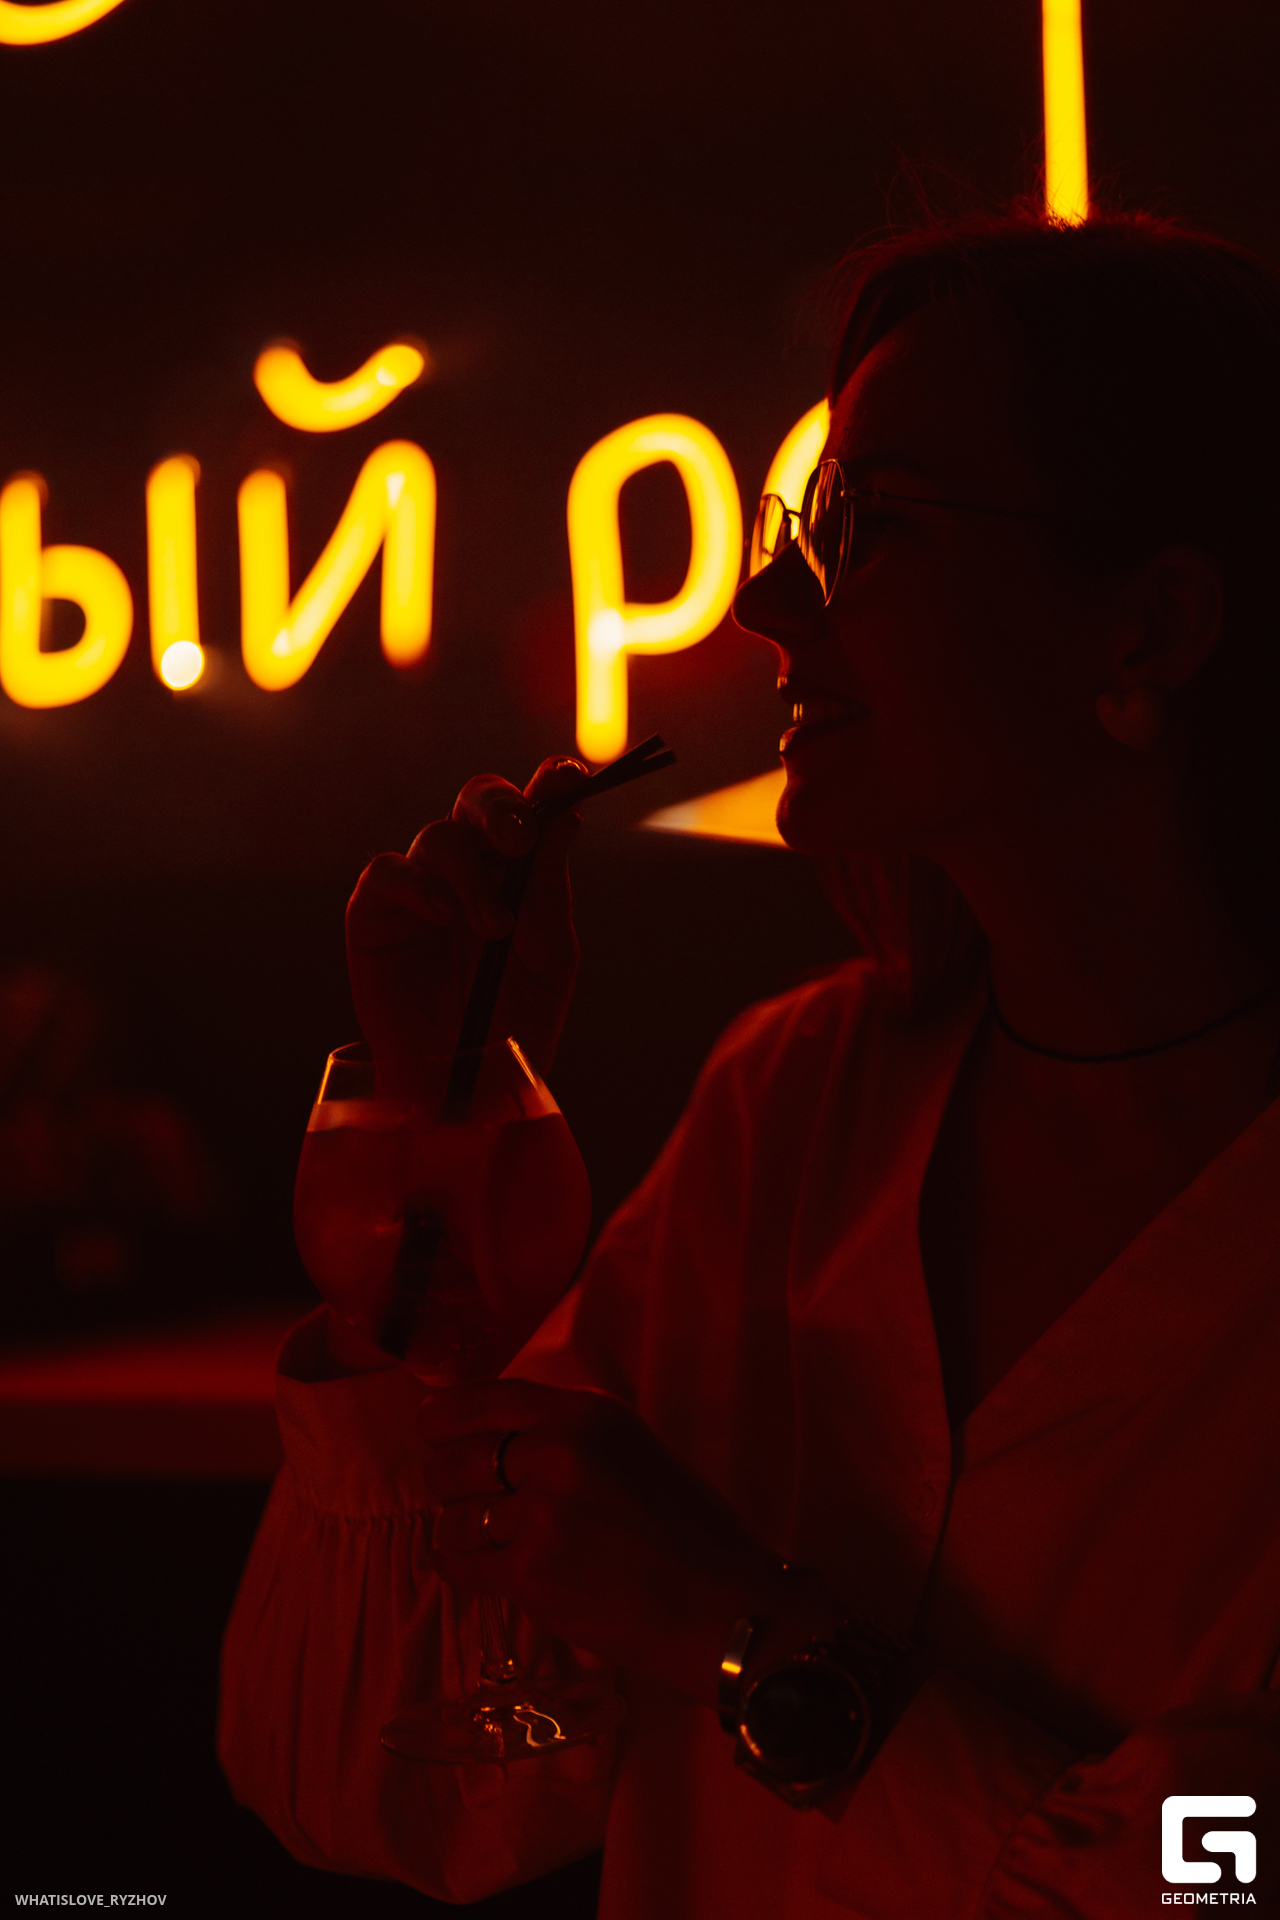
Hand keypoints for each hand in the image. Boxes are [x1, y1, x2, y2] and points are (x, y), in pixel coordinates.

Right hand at [345, 757, 586, 1090]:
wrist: (466, 1087)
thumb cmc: (513, 1022)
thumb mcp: (547, 956)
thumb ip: (550, 887)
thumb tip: (565, 813)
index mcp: (518, 873)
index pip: (532, 810)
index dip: (548, 784)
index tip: (568, 775)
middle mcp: (470, 870)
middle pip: (478, 801)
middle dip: (501, 808)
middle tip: (519, 838)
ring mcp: (421, 889)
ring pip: (440, 838)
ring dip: (471, 876)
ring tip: (491, 926)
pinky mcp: (374, 914)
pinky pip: (386, 871)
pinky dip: (416, 884)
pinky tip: (442, 915)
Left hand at [419, 1379, 812, 1707]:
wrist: (724, 1607)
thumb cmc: (693, 1532)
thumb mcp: (634, 1452)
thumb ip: (571, 1439)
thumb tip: (498, 1439)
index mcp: (586, 1415)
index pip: (488, 1398)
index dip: (446, 1414)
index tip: (430, 1426)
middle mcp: (556, 1453)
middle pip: (456, 1457)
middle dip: (448, 1480)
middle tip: (462, 1496)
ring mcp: (540, 1515)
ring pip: (454, 1516)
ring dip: (460, 1530)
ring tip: (484, 1541)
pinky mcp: (530, 1574)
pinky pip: (463, 1565)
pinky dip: (462, 1567)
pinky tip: (474, 1567)